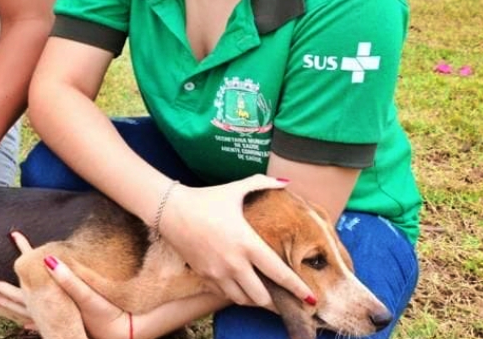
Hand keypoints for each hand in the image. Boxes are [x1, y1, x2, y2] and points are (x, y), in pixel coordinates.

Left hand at [0, 232, 130, 338]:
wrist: (117, 335)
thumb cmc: (103, 316)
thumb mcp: (85, 295)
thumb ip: (68, 278)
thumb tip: (48, 259)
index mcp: (47, 298)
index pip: (27, 272)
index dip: (20, 253)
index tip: (11, 236)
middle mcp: (43, 309)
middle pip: (15, 296)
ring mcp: (48, 318)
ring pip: (22, 309)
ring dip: (9, 302)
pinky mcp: (57, 324)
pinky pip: (34, 318)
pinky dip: (26, 315)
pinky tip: (24, 321)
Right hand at [156, 175, 312, 308]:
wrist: (170, 210)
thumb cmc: (206, 199)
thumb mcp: (236, 189)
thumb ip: (263, 183)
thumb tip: (287, 181)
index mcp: (247, 243)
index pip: (279, 273)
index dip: (298, 289)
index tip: (312, 299)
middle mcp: (234, 263)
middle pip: (262, 297)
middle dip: (277, 302)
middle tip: (286, 300)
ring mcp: (218, 272)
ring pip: (244, 300)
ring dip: (256, 300)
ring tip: (264, 294)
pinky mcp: (204, 275)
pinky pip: (226, 294)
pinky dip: (237, 294)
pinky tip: (242, 287)